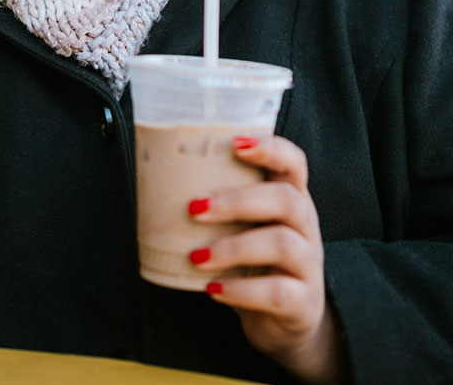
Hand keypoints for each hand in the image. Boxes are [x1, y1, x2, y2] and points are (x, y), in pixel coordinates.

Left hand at [187, 135, 347, 384]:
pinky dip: (241, 290)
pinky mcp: (303, 302)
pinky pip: (278, 292)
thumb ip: (220, 206)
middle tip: (195, 208)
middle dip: (237, 200)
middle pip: (285, 199)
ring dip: (233, 247)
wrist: (282, 320)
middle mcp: (305, 226)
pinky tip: (213, 289)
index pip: (293, 162)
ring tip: (197, 257)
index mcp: (290, 198)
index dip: (270, 148)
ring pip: (282, 243)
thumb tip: (156, 185)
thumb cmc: (253, 263)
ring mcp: (309, 264)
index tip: (235, 143)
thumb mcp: (243, 228)